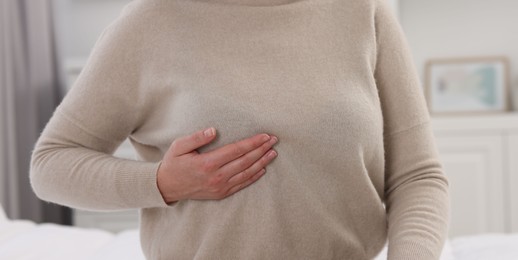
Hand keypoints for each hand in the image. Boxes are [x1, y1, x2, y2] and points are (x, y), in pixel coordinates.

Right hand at [156, 127, 277, 203]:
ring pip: (246, 174)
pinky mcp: (221, 193)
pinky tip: (263, 169)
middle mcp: (216, 176)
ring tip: (273, 153)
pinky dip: (254, 177)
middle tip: (274, 140)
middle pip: (245, 161)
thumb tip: (213, 131)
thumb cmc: (174, 163)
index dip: (252, 143)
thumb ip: (196, 137)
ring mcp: (220, 187)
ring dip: (262, 163)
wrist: (166, 187)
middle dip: (262, 150)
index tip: (265, 136)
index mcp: (208, 163)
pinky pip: (241, 184)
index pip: (236, 150)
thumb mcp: (179, 146)